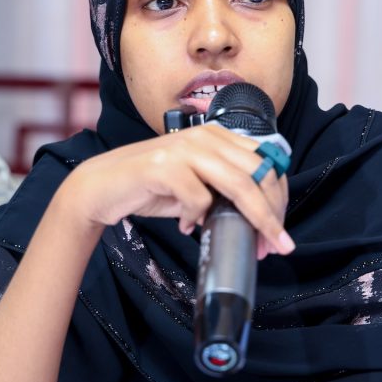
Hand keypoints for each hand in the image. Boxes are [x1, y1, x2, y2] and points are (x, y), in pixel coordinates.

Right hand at [60, 124, 293, 256]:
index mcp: (217, 136)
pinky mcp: (164, 166)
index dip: (279, 198)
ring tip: (257, 246)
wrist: (101, 186)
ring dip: (254, 220)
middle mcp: (205, 136)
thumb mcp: (196, 183)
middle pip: (259, 173)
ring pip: (239, 184)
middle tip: (274, 245)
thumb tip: (258, 219)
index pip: (266, 161)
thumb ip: (225, 191)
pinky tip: (186, 226)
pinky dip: (197, 219)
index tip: (280, 230)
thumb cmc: (151, 187)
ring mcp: (185, 149)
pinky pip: (199, 199)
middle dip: (272, 214)